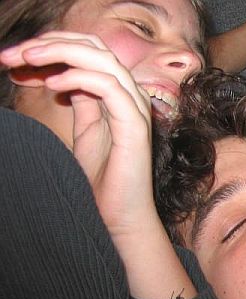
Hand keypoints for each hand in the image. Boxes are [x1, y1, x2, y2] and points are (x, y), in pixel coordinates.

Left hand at [1, 32, 153, 239]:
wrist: (121, 214)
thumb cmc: (105, 178)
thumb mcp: (86, 129)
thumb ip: (81, 99)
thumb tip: (61, 75)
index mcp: (121, 94)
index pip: (89, 51)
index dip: (52, 46)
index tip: (15, 58)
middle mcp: (132, 96)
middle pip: (94, 47)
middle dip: (51, 43)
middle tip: (15, 53)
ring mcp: (136, 109)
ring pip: (102, 59)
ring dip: (61, 53)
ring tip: (28, 59)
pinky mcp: (135, 126)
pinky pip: (109, 87)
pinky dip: (78, 78)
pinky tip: (53, 85)